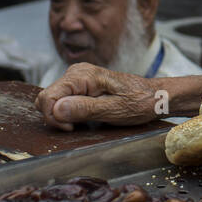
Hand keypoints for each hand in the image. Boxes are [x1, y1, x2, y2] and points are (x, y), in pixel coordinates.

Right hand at [35, 63, 160, 130]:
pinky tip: (84, 116)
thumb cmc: (139, 102)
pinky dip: (68, 111)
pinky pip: (63, 99)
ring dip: (62, 115)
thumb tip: (56, 109)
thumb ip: (84, 109)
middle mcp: (76, 72)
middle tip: (77, 127)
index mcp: (82, 76)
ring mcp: (78, 77)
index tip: (71, 128)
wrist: (154, 96)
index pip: (48, 96)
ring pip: (53, 99)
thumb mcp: (113, 110)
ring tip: (84, 122)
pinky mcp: (81, 85)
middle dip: (56, 117)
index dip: (53, 116)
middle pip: (46, 98)